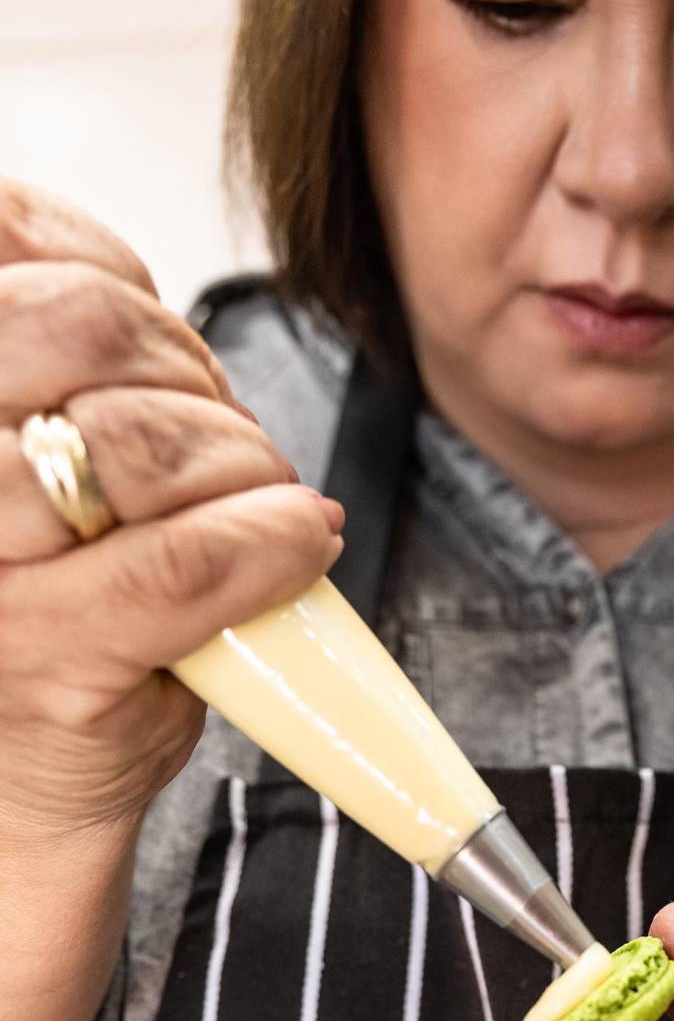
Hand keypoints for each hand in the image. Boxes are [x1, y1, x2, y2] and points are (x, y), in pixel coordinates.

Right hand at [0, 179, 344, 835]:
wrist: (24, 782)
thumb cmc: (37, 613)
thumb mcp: (16, 452)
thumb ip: (54, 361)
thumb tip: (131, 292)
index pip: (4, 238)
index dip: (110, 277)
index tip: (150, 345)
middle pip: (84, 328)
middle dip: (188, 369)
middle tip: (219, 436)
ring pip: (144, 440)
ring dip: (242, 460)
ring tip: (254, 504)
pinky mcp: (43, 654)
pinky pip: (187, 561)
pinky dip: (272, 542)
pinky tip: (298, 542)